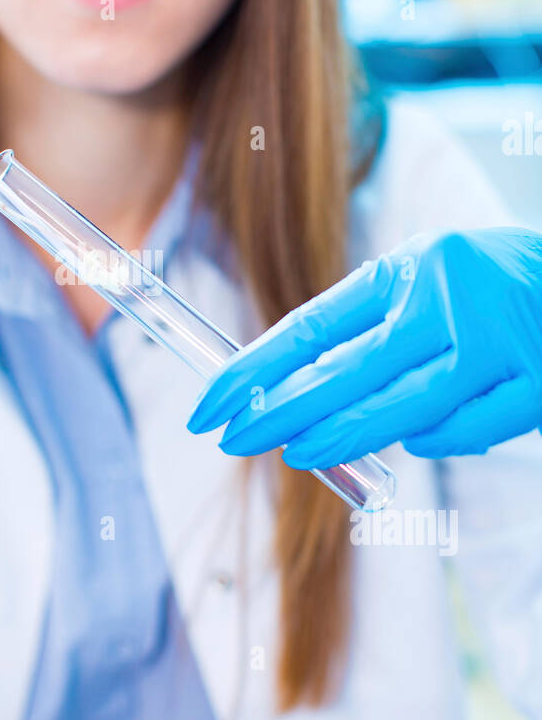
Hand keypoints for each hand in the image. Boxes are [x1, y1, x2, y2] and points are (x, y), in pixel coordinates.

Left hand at [186, 228, 541, 462]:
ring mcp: (498, 344)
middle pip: (350, 371)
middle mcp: (450, 298)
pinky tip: (414, 443)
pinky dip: (441, 439)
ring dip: (345, 435)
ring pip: (408, 409)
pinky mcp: (538, 382)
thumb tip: (298, 391)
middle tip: (230, 438)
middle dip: (283, 411)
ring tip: (295, 452)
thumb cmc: (487, 282)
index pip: (316, 324)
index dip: (256, 368)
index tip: (210, 401)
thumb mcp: (424, 279)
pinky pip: (471, 429)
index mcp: (410, 267)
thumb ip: (371, 327)